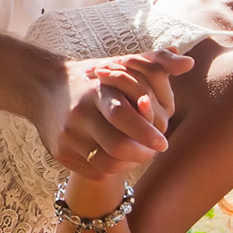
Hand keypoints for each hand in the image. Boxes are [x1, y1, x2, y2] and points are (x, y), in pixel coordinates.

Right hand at [41, 50, 192, 176]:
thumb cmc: (96, 77)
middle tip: (155, 151)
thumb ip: (157, 62)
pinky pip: (94, 171)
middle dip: (143, 153)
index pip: (124, 115)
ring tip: (140, 155)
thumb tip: (189, 62)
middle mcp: (78, 114)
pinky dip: (113, 169)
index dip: (147, 132)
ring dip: (130, 164)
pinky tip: (120, 159)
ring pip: (107, 164)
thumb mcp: (122, 64)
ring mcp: (67, 135)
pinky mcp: (60, 153)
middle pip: (118, 146)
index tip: (164, 142)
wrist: (43, 88)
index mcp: (96, 90)